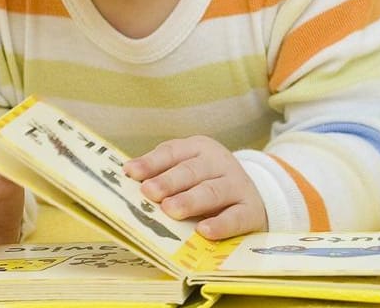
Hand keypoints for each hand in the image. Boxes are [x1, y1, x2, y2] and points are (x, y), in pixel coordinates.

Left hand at [124, 136, 267, 239]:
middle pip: (192, 170)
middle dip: (169, 181)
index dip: (151, 163)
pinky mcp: (251, 210)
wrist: (253, 198)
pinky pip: (236, 217)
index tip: (131, 173)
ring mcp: (238, 185)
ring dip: (191, 200)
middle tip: (150, 193)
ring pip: (213, 191)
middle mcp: (219, 162)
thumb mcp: (187, 172)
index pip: (172, 152)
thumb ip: (161, 175)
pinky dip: (221, 224)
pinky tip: (205, 231)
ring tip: (171, 210)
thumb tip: (127, 180)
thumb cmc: (208, 185)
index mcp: (199, 149)